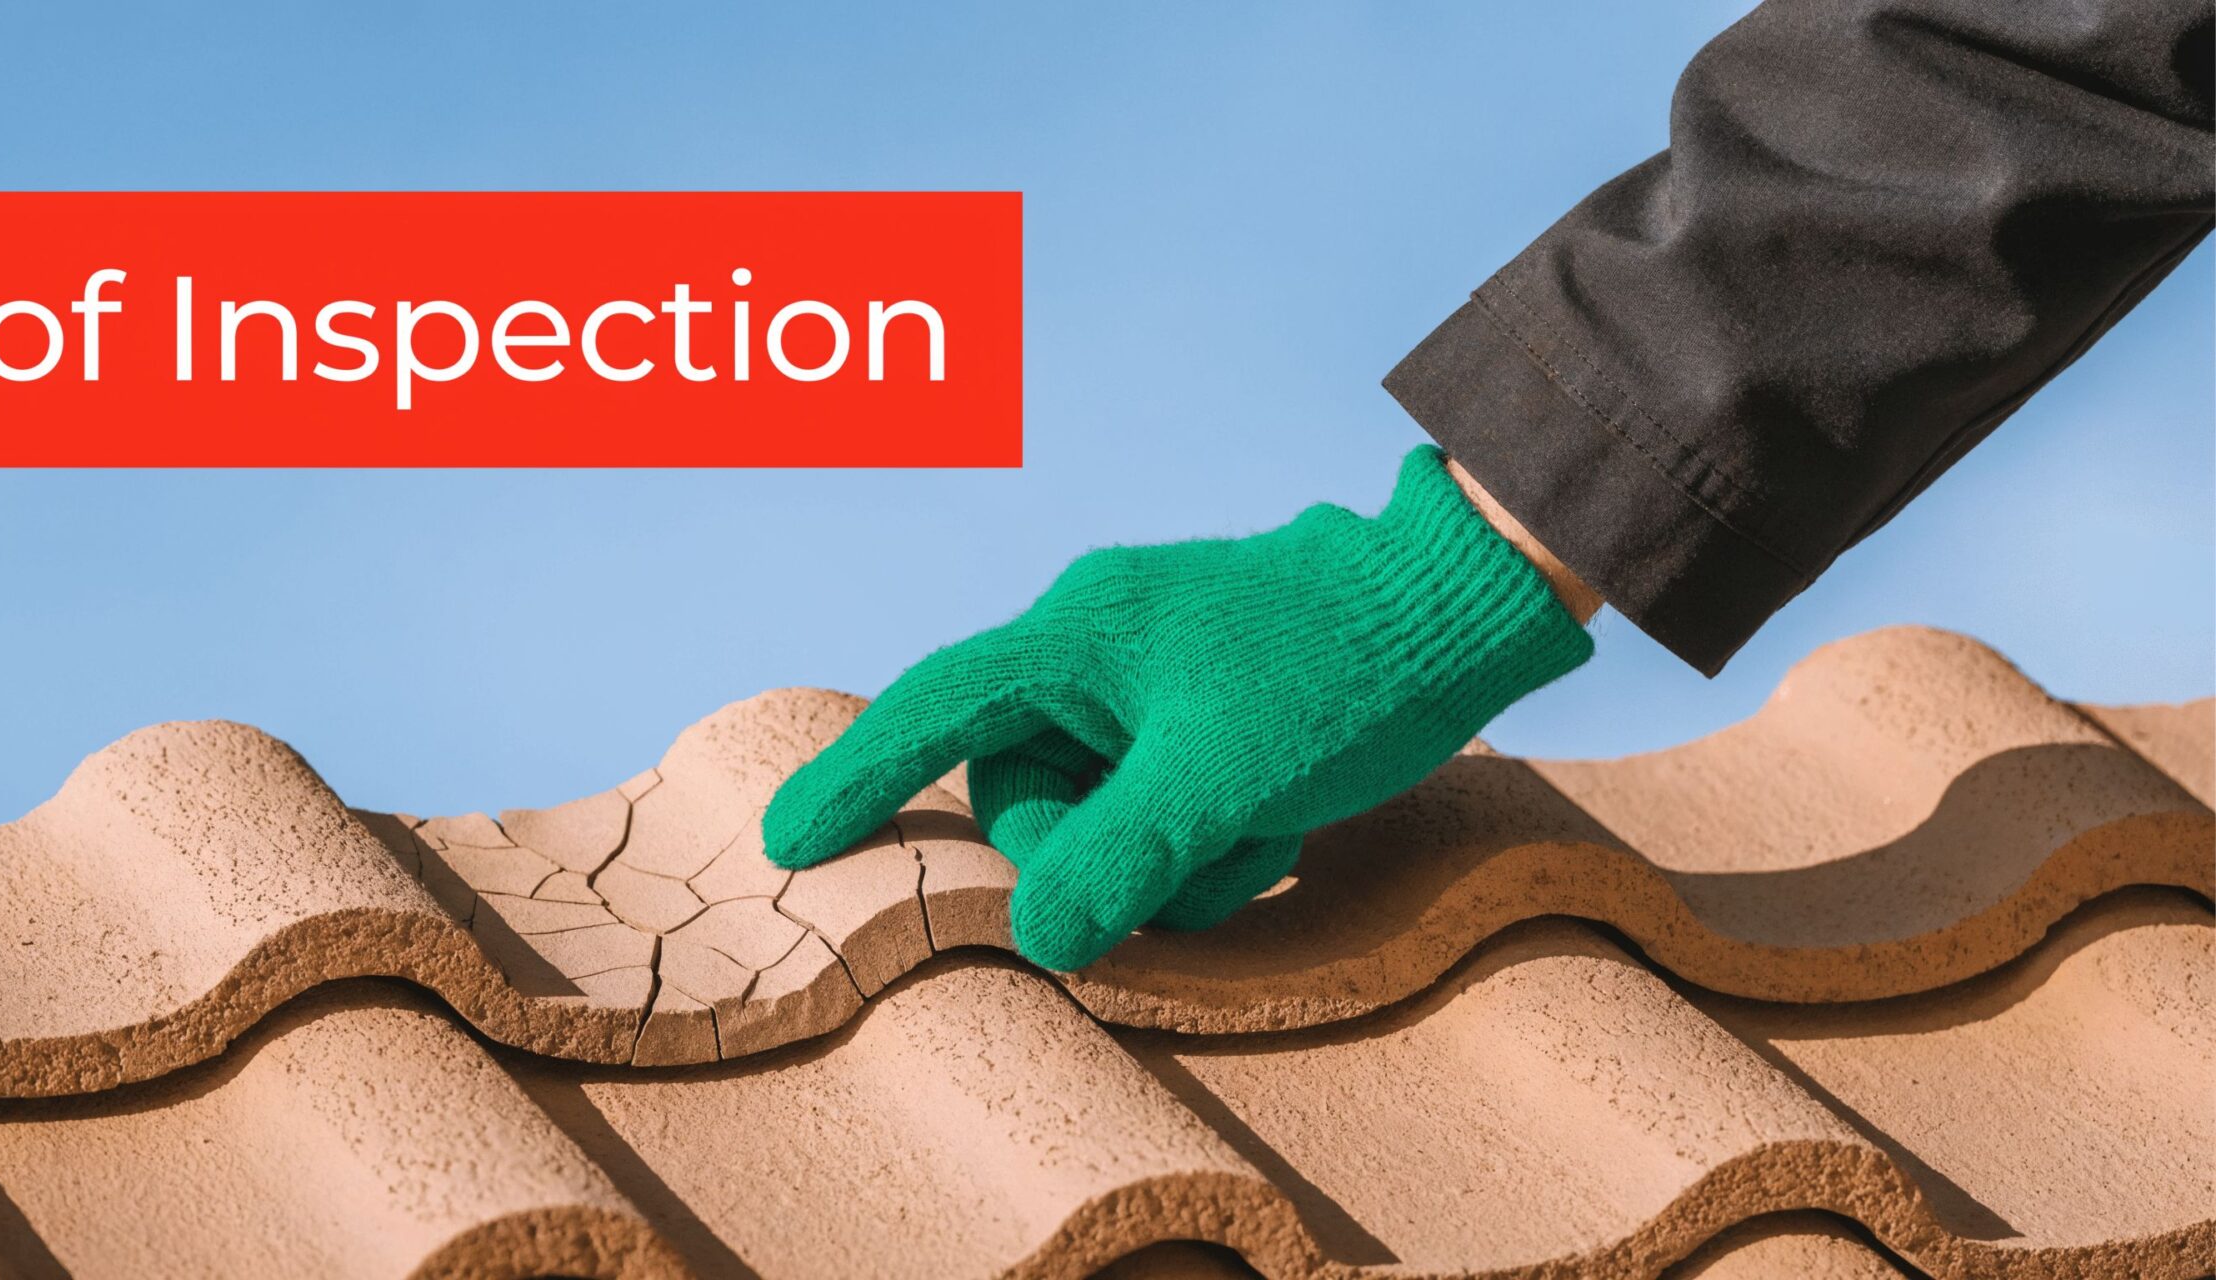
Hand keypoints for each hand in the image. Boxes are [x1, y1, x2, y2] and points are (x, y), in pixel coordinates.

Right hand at [763, 446, 1593, 969]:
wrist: (1461, 610)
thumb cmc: (1340, 674)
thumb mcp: (1227, 778)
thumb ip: (1121, 856)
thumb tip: (1033, 936)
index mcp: (1076, 635)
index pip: (934, 710)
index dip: (858, 777)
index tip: (787, 845)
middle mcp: (1092, 652)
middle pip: (1021, 793)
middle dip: (1091, 854)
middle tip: (1188, 867)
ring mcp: (1144, 684)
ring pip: (1090, 814)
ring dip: (1162, 860)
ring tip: (1256, 843)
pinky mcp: (1193, 715)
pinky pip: (1148, 808)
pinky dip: (1200, 845)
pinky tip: (1272, 834)